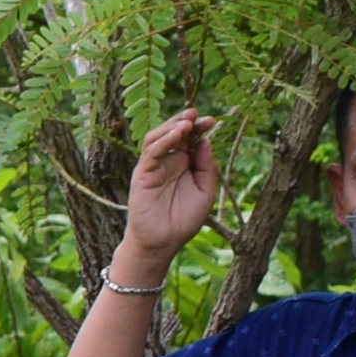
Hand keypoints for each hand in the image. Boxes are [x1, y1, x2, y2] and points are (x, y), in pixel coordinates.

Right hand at [123, 107, 220, 271]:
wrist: (162, 243)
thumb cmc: (183, 221)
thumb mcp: (205, 193)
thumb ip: (207, 168)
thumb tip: (205, 142)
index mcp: (185, 164)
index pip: (191, 139)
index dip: (200, 128)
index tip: (212, 121)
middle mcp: (169, 161)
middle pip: (174, 133)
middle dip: (185, 120)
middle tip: (197, 113)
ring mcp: (154, 166)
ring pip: (158, 137)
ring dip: (172, 126)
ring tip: (187, 122)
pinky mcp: (143, 173)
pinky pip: (151, 152)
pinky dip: (163, 141)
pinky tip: (176, 135)